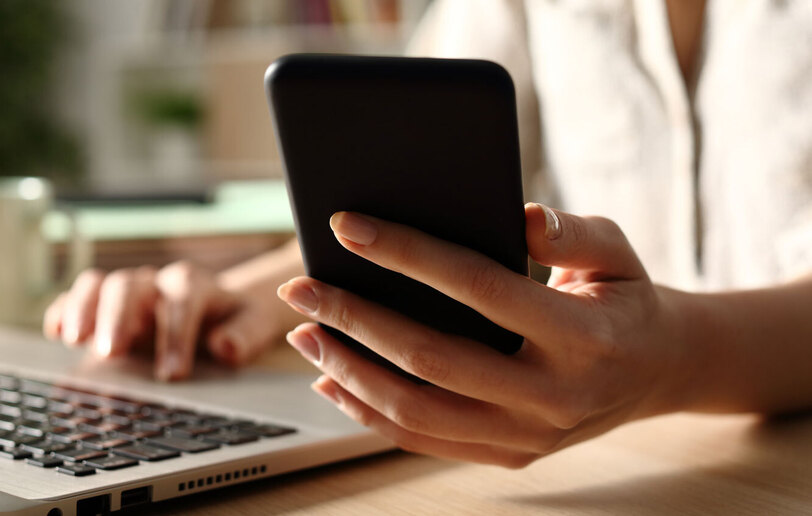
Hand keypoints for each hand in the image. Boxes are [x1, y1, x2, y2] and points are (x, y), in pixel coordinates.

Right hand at [44, 260, 287, 380]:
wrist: (216, 313)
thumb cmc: (233, 322)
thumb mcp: (251, 326)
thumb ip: (244, 333)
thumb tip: (225, 345)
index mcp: (193, 285)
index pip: (182, 298)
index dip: (176, 334)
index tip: (173, 373)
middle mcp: (154, 283)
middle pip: (130, 285)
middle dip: (119, 316)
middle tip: (112, 352)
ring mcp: (125, 293)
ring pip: (99, 285)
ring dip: (83, 309)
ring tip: (73, 339)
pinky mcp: (100, 307)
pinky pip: (75, 298)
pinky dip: (62, 311)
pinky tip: (55, 333)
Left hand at [277, 204, 691, 466]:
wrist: (658, 372)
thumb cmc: (624, 299)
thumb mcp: (618, 252)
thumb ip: (571, 232)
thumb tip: (518, 217)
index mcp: (583, 336)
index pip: (479, 288)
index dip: (407, 254)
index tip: (348, 226)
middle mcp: (553, 395)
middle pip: (431, 358)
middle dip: (354, 318)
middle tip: (301, 285)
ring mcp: (528, 435)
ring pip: (418, 410)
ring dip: (349, 370)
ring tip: (304, 332)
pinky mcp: (508, 454)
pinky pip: (424, 440)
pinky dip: (369, 412)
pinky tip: (332, 378)